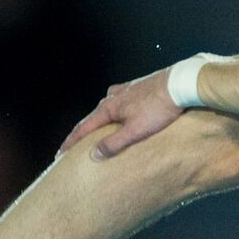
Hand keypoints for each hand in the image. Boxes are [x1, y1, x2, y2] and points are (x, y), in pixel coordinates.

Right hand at [57, 67, 184, 159]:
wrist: (179, 84)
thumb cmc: (158, 109)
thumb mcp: (135, 131)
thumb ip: (114, 143)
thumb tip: (93, 154)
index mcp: (109, 108)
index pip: (84, 128)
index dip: (71, 142)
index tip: (60, 154)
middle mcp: (113, 97)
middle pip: (93, 116)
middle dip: (84, 131)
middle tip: (75, 145)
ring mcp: (126, 90)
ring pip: (106, 107)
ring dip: (99, 119)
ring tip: (97, 129)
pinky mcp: (139, 87)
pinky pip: (120, 101)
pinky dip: (115, 110)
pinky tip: (121, 111)